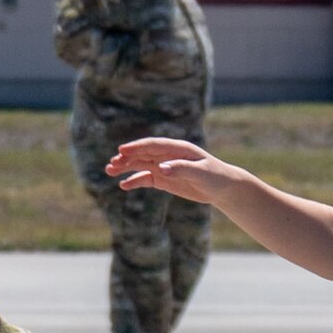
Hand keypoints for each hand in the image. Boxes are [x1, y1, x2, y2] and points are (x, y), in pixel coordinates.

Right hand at [105, 138, 239, 204]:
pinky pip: (146, 179)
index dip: (137, 147)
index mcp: (178, 149)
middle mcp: (168, 155)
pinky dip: (135, 181)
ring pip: (141, 165)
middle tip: (112, 163)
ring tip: (109, 170)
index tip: (122, 150)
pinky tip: (123, 185)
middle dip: (126, 158)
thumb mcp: (201, 173)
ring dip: (125, 167)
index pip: (153, 145)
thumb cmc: (215, 176)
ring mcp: (165, 167)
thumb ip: (181, 169)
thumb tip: (161, 168)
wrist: (223, 187)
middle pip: (143, 154)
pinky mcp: (164, 179)